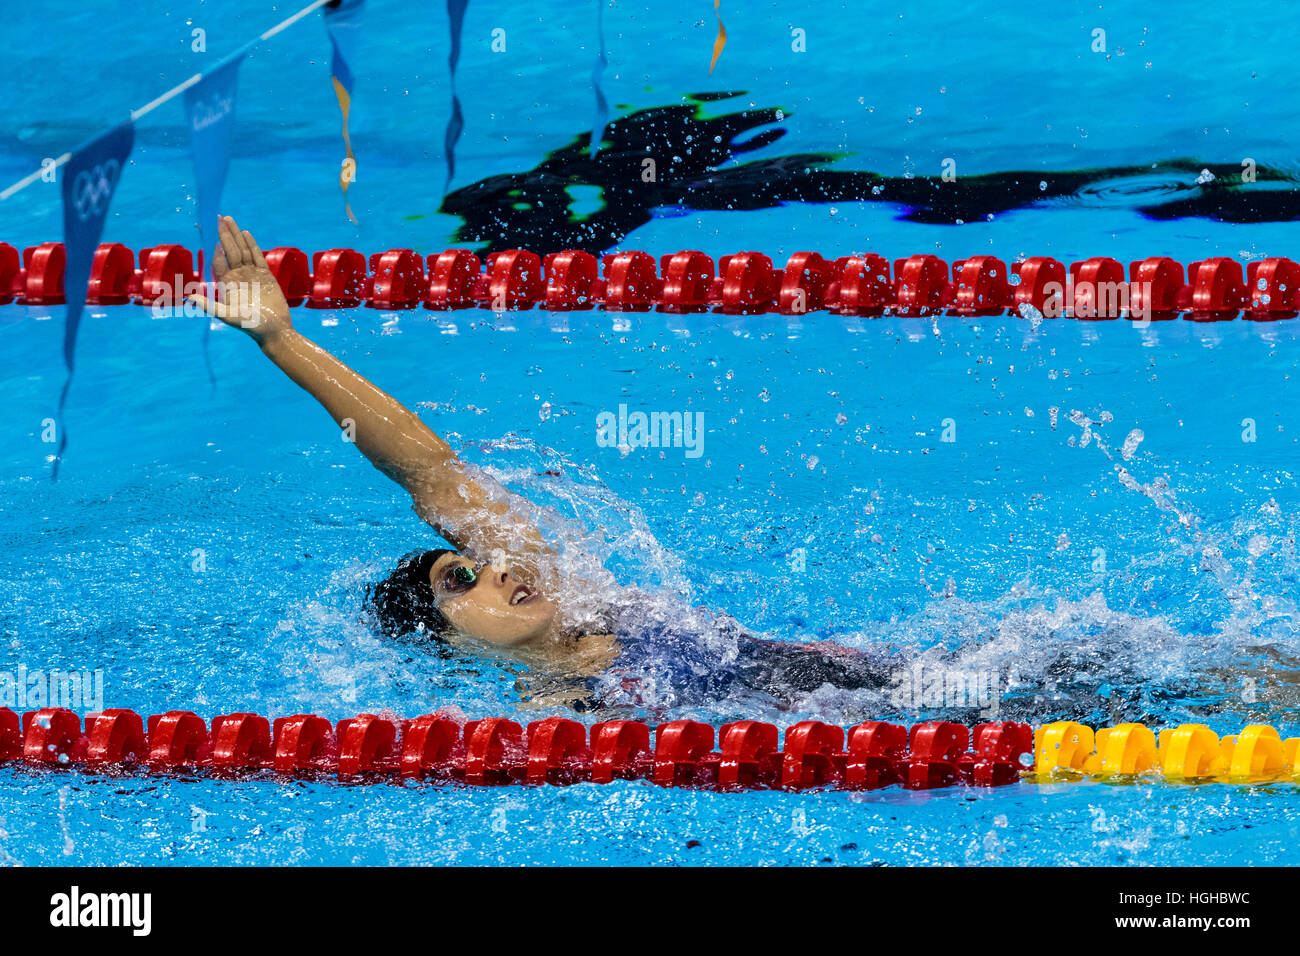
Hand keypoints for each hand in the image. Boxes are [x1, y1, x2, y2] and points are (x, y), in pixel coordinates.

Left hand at [188, 215, 292, 343]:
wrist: (274, 330)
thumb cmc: (251, 326)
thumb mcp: (228, 317)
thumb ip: (210, 307)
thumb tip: (190, 298)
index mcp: (226, 284)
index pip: (218, 261)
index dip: (215, 248)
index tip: (211, 235)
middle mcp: (237, 276)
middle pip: (229, 250)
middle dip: (224, 234)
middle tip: (219, 217)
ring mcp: (251, 274)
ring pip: (242, 250)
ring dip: (236, 235)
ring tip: (229, 219)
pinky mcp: (265, 275)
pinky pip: (257, 256)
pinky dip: (252, 244)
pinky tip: (246, 233)